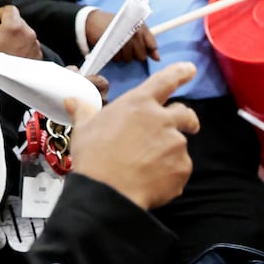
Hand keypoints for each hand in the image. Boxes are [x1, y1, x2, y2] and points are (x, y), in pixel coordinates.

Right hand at [0, 5, 42, 59]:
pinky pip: (28, 45)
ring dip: (14, 37)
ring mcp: (35, 45)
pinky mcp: (37, 55)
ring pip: (23, 34)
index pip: (10, 9)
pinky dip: (20, 47)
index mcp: (15, 26)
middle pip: (17, 21)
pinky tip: (11, 55)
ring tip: (4, 49)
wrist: (6, 81)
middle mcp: (29, 33)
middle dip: (7, 27)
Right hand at [68, 62, 198, 210]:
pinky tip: (151, 182)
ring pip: (179, 146)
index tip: (190, 69)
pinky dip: (170, 175)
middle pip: (186, 114)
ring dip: (169, 153)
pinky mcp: (182, 168)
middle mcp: (163, 119)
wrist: (108, 193)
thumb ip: (84, 111)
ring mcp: (176, 144)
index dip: (180, 73)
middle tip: (189, 126)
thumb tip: (72, 100)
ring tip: (146, 168)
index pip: (165, 80)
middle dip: (188, 120)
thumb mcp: (84, 129)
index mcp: (140, 103)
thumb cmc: (94, 157)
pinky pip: (180, 170)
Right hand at [84, 8, 158, 62]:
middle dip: (135, 54)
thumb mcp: (134, 29)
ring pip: (129, 58)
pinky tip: (113, 48)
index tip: (142, 49)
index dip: (149, 50)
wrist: (95, 20)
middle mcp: (133, 32)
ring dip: (124, 56)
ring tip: (119, 46)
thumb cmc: (118, 25)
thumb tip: (157, 59)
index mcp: (141, 26)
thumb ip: (148, 43)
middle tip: (128, 47)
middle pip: (141, 55)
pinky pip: (118, 59)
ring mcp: (123, 39)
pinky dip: (115, 56)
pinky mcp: (112, 45)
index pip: (152, 44)